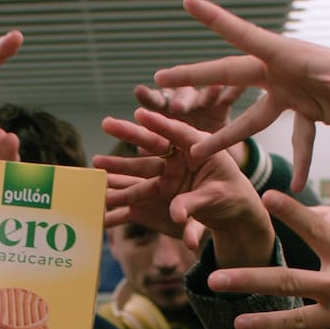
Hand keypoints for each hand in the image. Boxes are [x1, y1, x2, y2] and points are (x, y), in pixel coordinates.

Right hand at [95, 109, 272, 265]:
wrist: (233, 211)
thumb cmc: (232, 197)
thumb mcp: (216, 198)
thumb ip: (194, 203)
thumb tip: (176, 214)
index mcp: (200, 149)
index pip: (179, 133)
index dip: (159, 124)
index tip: (140, 114)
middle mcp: (180, 157)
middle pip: (153, 144)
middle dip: (129, 134)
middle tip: (106, 123)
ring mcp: (170, 174)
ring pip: (141, 168)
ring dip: (119, 167)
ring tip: (96, 162)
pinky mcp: (163, 191)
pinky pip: (141, 191)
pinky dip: (123, 194)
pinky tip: (105, 194)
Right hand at [154, 0, 329, 186]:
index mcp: (295, 59)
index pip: (249, 38)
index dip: (217, 20)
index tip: (189, 2)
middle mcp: (289, 71)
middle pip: (234, 74)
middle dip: (196, 79)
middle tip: (158, 81)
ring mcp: (296, 91)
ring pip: (252, 115)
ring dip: (226, 136)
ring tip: (196, 156)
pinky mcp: (309, 110)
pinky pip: (292, 137)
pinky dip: (293, 159)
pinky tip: (296, 185)